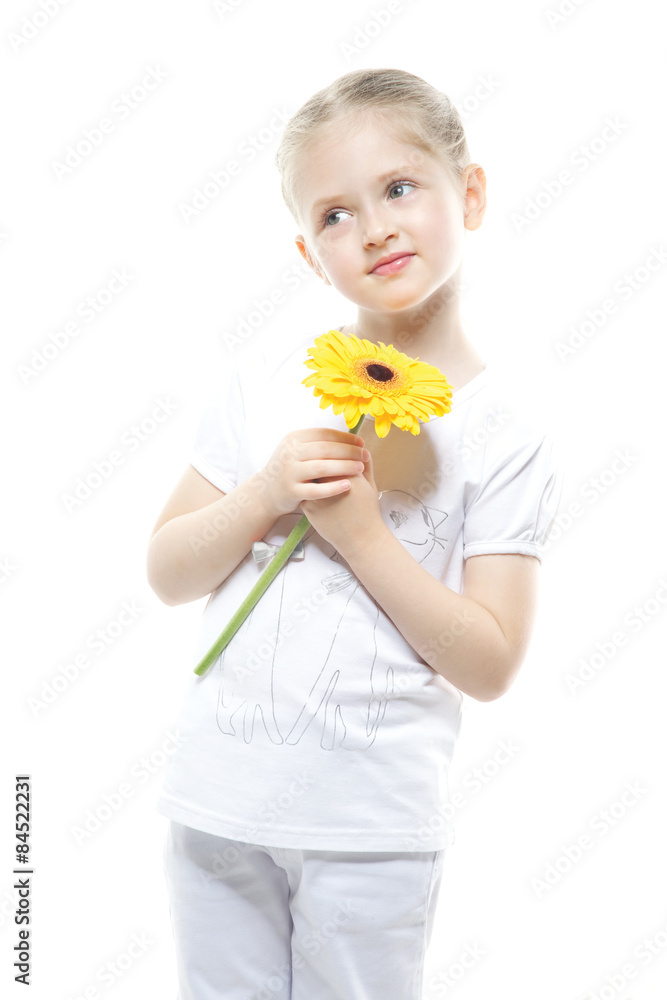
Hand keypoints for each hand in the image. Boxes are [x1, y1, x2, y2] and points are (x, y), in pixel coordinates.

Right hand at [255, 427, 369, 517]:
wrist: (266, 492)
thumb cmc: (290, 469)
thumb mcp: (297, 450)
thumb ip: (318, 443)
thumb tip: (351, 438)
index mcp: (293, 439)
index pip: (324, 434)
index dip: (345, 437)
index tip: (361, 442)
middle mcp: (290, 453)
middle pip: (325, 449)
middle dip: (349, 451)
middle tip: (365, 455)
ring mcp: (289, 473)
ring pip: (322, 467)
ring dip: (344, 467)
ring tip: (361, 468)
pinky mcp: (291, 492)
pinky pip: (316, 490)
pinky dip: (333, 488)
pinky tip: (348, 485)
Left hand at [300, 447, 386, 554]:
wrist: (360, 538)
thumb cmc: (367, 511)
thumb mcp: (370, 484)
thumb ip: (366, 464)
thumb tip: (360, 448)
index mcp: (348, 473)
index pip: (334, 451)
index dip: (333, 449)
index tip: (335, 451)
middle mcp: (330, 481)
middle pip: (318, 459)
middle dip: (320, 457)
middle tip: (323, 460)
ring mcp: (317, 494)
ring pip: (308, 474)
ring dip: (311, 471)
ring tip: (319, 474)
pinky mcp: (308, 506)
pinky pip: (304, 489)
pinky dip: (307, 486)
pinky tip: (313, 487)